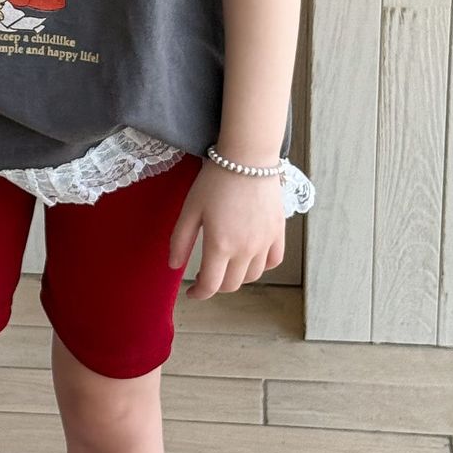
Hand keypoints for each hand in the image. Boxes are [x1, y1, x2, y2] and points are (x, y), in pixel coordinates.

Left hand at [169, 161, 284, 299]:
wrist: (248, 158)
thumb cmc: (214, 181)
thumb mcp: (190, 209)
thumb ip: (180, 240)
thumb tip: (174, 266)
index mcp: (220, 245)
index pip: (211, 286)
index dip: (199, 294)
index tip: (191, 293)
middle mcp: (245, 249)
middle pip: (232, 284)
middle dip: (216, 286)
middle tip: (206, 277)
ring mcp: (265, 242)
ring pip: (253, 276)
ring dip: (237, 278)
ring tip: (226, 267)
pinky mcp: (278, 232)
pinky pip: (273, 261)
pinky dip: (261, 267)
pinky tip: (250, 259)